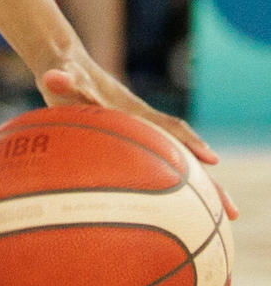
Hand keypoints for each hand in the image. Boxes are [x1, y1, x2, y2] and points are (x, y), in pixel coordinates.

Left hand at [38, 51, 235, 209]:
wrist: (63, 65)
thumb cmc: (63, 73)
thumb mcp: (61, 75)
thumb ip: (60, 80)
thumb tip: (52, 79)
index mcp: (131, 111)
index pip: (168, 127)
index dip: (188, 142)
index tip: (211, 161)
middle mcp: (141, 122)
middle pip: (184, 156)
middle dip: (209, 183)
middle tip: (232, 212)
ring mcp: (136, 132)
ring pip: (173, 165)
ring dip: (196, 191)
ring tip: (221, 219)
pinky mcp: (125, 140)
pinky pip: (154, 165)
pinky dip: (169, 185)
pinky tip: (172, 210)